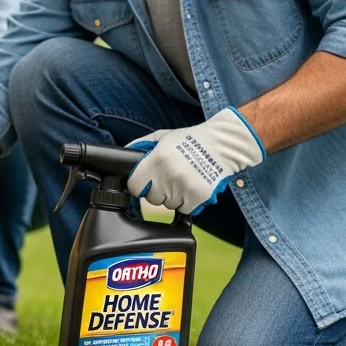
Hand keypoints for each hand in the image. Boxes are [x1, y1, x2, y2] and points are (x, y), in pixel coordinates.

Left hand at [127, 107, 265, 214]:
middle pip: (152, 199)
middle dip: (158, 191)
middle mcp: (168, 175)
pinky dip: (188, 202)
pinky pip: (185, 209)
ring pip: (169, 205)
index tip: (145, 183)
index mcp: (156, 160)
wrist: (222, 145)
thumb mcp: (162, 137)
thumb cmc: (190, 140)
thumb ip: (141, 147)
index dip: (139, 185)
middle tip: (169, 178)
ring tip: (183, 180)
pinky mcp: (198, 197)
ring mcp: (184, 187)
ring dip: (174, 197)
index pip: (135, 186)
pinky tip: (192, 187)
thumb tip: (123, 155)